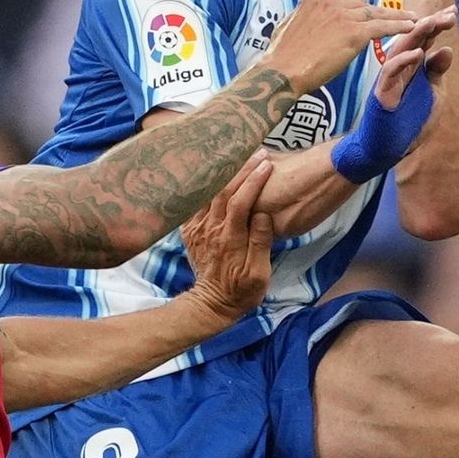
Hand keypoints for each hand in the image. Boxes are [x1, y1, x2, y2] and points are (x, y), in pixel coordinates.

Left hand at [180, 152, 274, 320]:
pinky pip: (197, 201)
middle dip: (242, 169)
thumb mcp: (259, 273)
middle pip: (224, 191)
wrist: (212, 303)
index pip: (241, 201)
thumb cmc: (242, 290)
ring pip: (209, 192)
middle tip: (259, 154)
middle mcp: (210, 229)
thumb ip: (261, 242)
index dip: (253, 181)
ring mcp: (198, 229)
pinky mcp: (191, 230)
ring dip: (224, 173)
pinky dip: (206, 185)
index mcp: (229, 238)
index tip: (267, 165)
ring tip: (240, 156)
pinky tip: (216, 174)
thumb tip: (263, 215)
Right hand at [260, 0, 418, 94]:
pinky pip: (383, 26)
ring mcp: (343, 17)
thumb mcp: (288, 25)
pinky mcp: (354, 34)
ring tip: (413, 19)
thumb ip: (304, 17)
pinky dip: (398, 26)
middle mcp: (330, 2)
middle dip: (374, 11)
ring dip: (395, 16)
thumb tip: (306, 19)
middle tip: (388, 19)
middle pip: (361, 1)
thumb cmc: (280, 56)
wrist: (282, 71)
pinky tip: (410, 27)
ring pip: (376, 12)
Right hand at [374, 5, 456, 109]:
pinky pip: (390, 71)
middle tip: (449, 14)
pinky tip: (418, 54)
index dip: (438, 23)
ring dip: (416, 35)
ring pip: (401, 49)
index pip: (425, 38)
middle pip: (414, 38)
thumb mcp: (433, 92)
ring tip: (432, 22)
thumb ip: (438, 71)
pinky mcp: (382, 91)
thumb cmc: (410, 119)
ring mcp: (391, 78)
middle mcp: (402, 66)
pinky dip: (403, 61)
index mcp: (413, 64)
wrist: (391, 147)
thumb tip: (446, 48)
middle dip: (431, 24)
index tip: (453, 11)